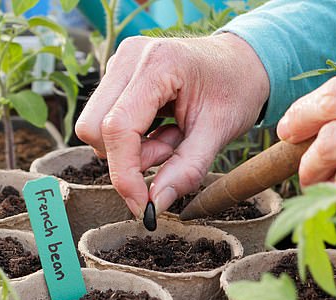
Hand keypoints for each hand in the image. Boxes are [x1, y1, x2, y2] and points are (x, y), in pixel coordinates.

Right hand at [75, 33, 268, 217]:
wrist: (241, 62)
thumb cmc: (236, 89)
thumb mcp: (219, 132)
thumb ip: (187, 170)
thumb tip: (155, 204)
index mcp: (158, 63)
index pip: (118, 127)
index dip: (124, 173)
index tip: (142, 205)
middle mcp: (129, 58)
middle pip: (93, 128)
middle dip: (127, 158)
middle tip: (170, 153)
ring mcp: (119, 63)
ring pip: (95, 128)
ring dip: (132, 149)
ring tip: (171, 138)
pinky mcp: (117, 75)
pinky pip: (106, 121)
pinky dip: (132, 138)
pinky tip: (162, 128)